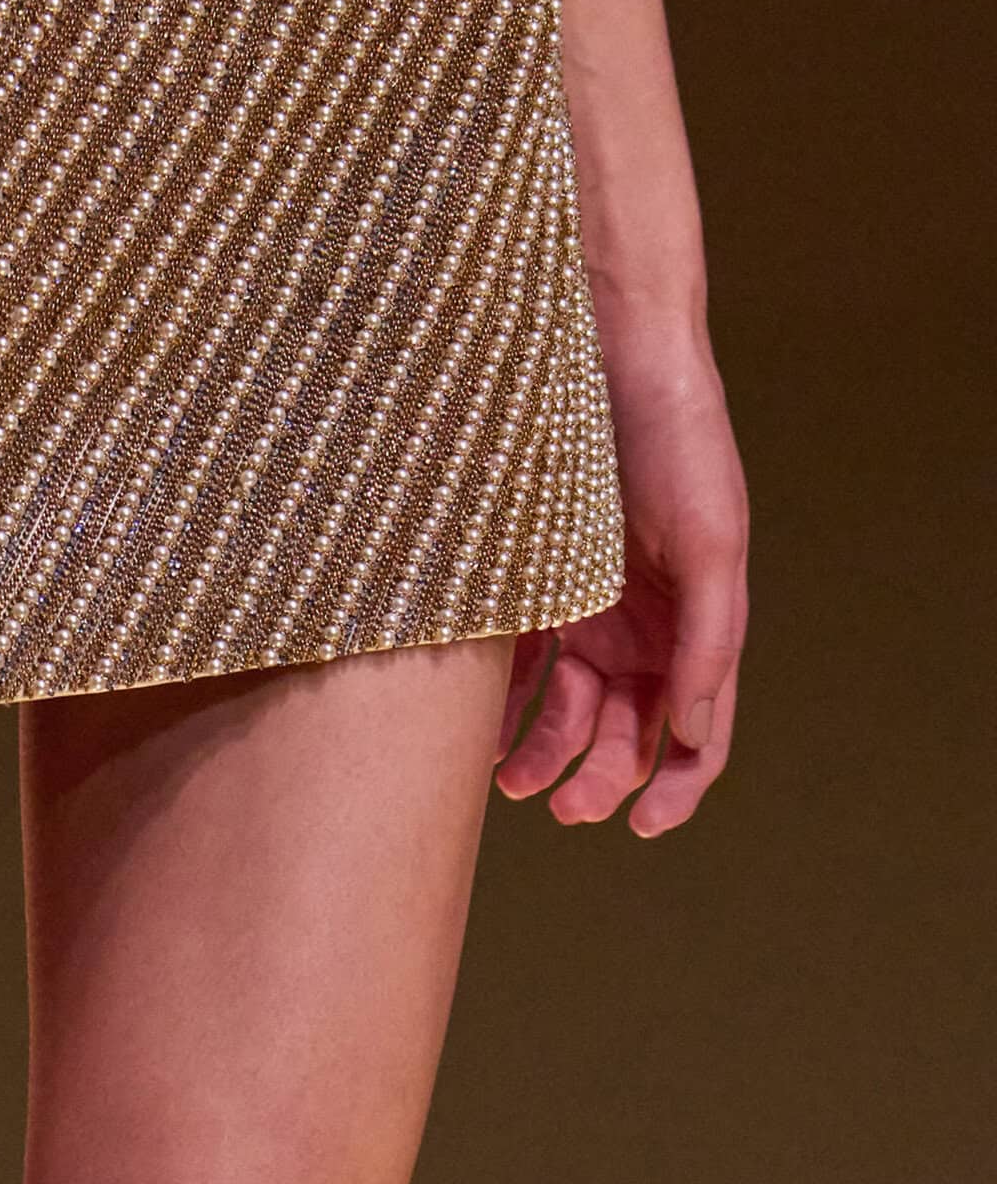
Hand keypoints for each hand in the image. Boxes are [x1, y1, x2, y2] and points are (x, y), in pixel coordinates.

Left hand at [495, 325, 747, 835]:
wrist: (609, 355)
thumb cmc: (677, 443)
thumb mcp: (709, 540)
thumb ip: (708, 639)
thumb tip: (696, 733)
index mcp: (694, 626)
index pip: (696, 734)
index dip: (674, 789)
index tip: (640, 827)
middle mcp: (643, 627)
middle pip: (624, 732)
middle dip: (597, 780)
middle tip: (558, 809)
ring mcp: (586, 606)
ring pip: (566, 707)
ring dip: (544, 753)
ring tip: (507, 782)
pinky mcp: (530, 580)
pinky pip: (516, 658)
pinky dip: (500, 701)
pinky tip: (474, 727)